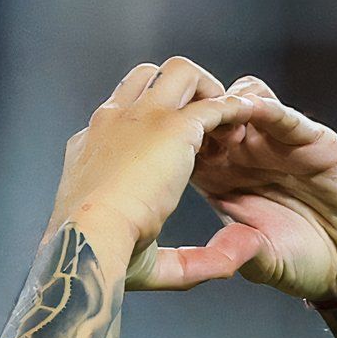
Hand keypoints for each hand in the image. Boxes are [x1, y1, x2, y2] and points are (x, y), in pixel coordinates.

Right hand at [49, 57, 274, 289]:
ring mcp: (140, 118)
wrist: (87, 240)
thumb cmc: (104, 258)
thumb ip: (189, 260)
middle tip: (209, 129)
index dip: (153, 127)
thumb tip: (228, 265)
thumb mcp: (145, 258)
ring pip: (180, 72)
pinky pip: (211, 103)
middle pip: (149, 77)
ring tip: (229, 125)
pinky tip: (249, 124)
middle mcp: (112, 122)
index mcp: (92, 148)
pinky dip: (233, 108)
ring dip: (209, 91)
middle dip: (184, 92)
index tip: (179, 155)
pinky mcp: (171, 127)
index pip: (122, 114)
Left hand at [188, 77, 336, 301]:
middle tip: (186, 126)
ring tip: (221, 125)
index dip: (170, 136)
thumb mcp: (262, 262)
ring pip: (243, 96)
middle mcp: (244, 154)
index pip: (185, 143)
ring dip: (228, 104)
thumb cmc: (305, 262)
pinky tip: (254, 110)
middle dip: (194, 110)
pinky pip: (283, 113)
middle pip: (208, 110)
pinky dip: (266, 106)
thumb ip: (237, 252)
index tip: (156, 145)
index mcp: (219, 179)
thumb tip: (211, 255)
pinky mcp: (310, 140)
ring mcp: (276, 144)